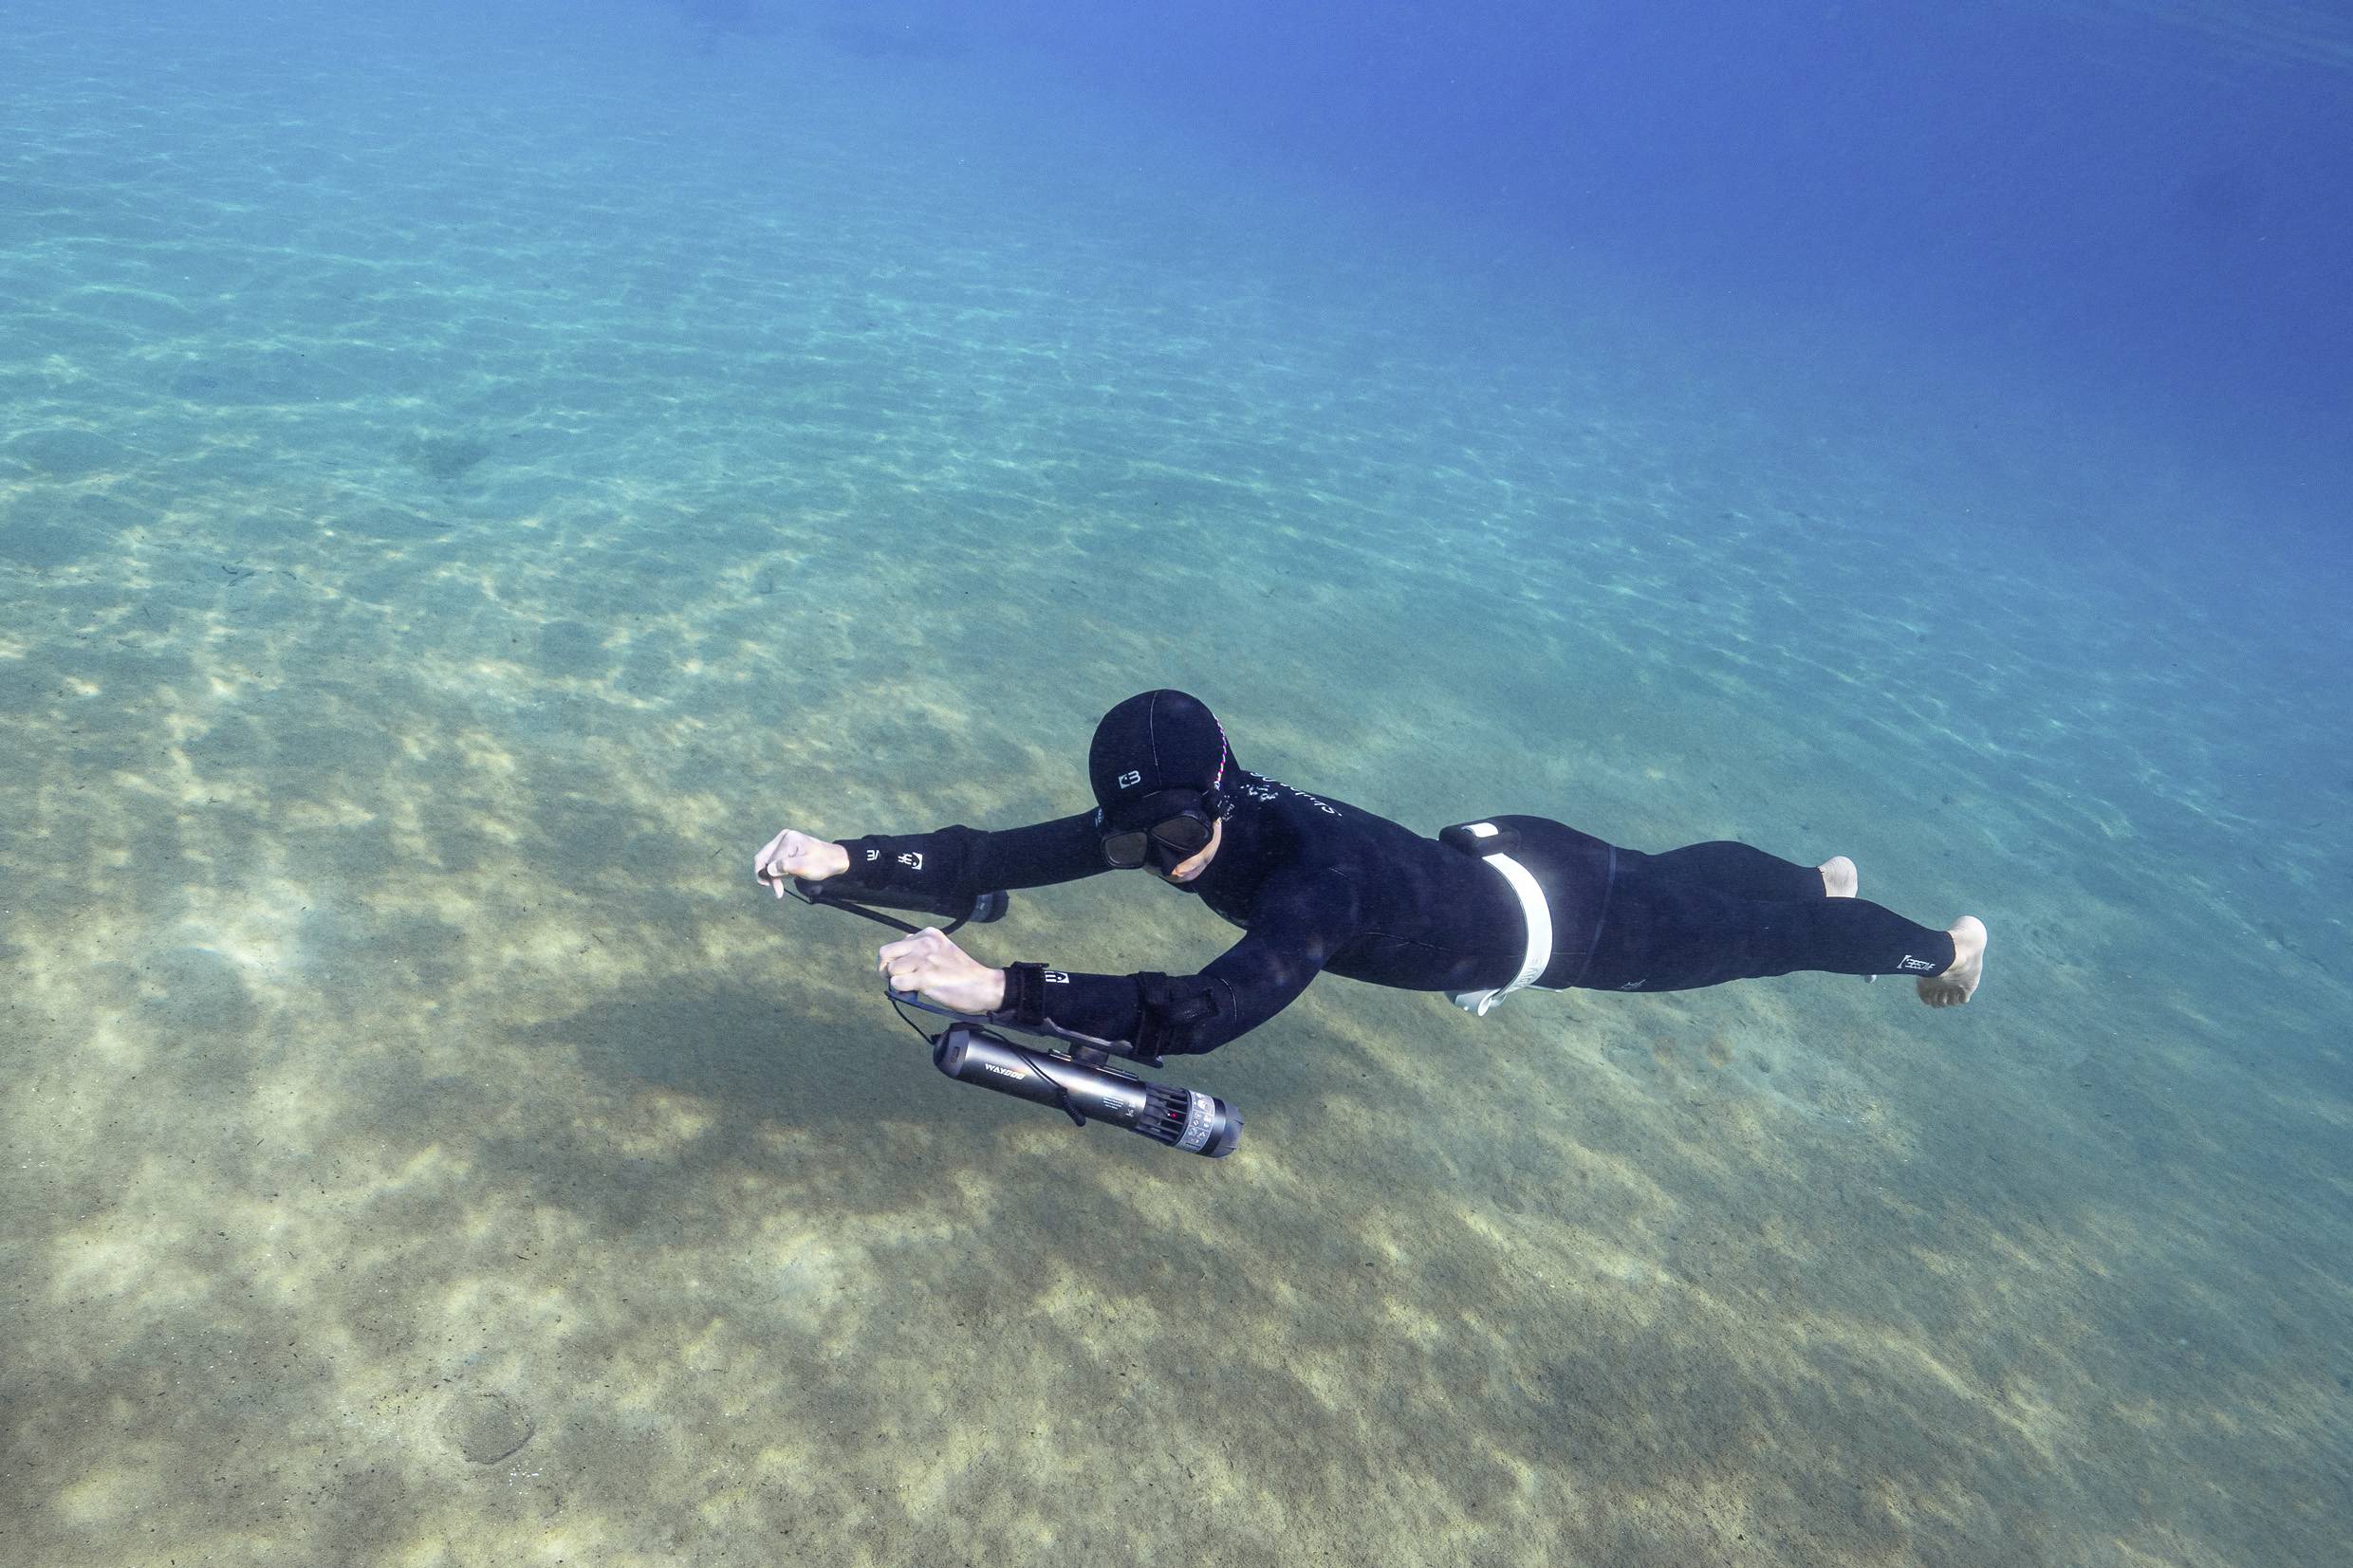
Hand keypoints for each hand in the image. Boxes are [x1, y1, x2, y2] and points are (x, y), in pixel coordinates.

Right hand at [753, 827, 850, 896]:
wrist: (834, 859)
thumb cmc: (822, 863)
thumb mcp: (806, 867)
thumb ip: (786, 867)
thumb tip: (769, 870)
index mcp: (788, 839)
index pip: (771, 861)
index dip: (772, 878)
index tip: (779, 893)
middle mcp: (783, 836)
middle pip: (762, 857)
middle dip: (765, 875)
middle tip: (775, 889)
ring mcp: (783, 840)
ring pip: (766, 859)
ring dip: (771, 873)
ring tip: (783, 882)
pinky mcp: (784, 846)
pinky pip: (772, 859)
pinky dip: (775, 870)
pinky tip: (785, 875)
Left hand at [876, 928, 1006, 1013]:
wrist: (984, 985)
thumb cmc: (963, 972)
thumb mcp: (943, 949)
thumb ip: (921, 948)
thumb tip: (900, 956)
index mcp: (929, 934)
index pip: (896, 944)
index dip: (895, 960)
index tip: (905, 969)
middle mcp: (925, 943)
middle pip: (885, 953)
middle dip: (886, 968)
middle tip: (896, 978)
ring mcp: (924, 959)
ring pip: (890, 970)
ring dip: (897, 981)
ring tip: (913, 986)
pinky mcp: (924, 977)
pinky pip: (896, 983)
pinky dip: (902, 991)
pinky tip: (916, 991)